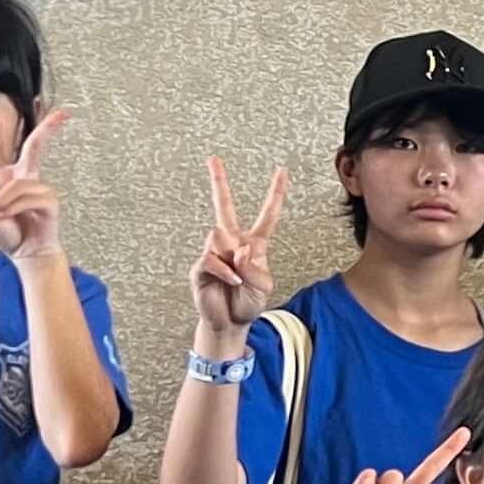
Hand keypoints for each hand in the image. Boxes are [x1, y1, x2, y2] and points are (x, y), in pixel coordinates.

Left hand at [0, 108, 73, 261]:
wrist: (28, 253)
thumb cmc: (10, 235)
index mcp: (5, 179)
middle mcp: (24, 178)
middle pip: (34, 147)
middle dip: (47, 128)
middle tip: (62, 113)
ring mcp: (39, 188)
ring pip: (19, 184)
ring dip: (5, 200)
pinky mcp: (49, 200)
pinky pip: (28, 197)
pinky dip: (14, 208)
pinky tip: (7, 218)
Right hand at [193, 157, 287, 343]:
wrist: (230, 324)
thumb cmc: (247, 303)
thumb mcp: (263, 286)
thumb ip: (255, 267)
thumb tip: (241, 250)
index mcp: (253, 245)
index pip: (267, 215)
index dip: (275, 193)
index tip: (281, 171)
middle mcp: (232, 244)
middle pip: (224, 207)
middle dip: (219, 182)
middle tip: (213, 159)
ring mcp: (215, 253)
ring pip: (221, 237)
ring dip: (233, 259)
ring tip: (237, 279)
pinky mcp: (201, 267)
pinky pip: (211, 259)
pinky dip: (224, 271)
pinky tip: (230, 280)